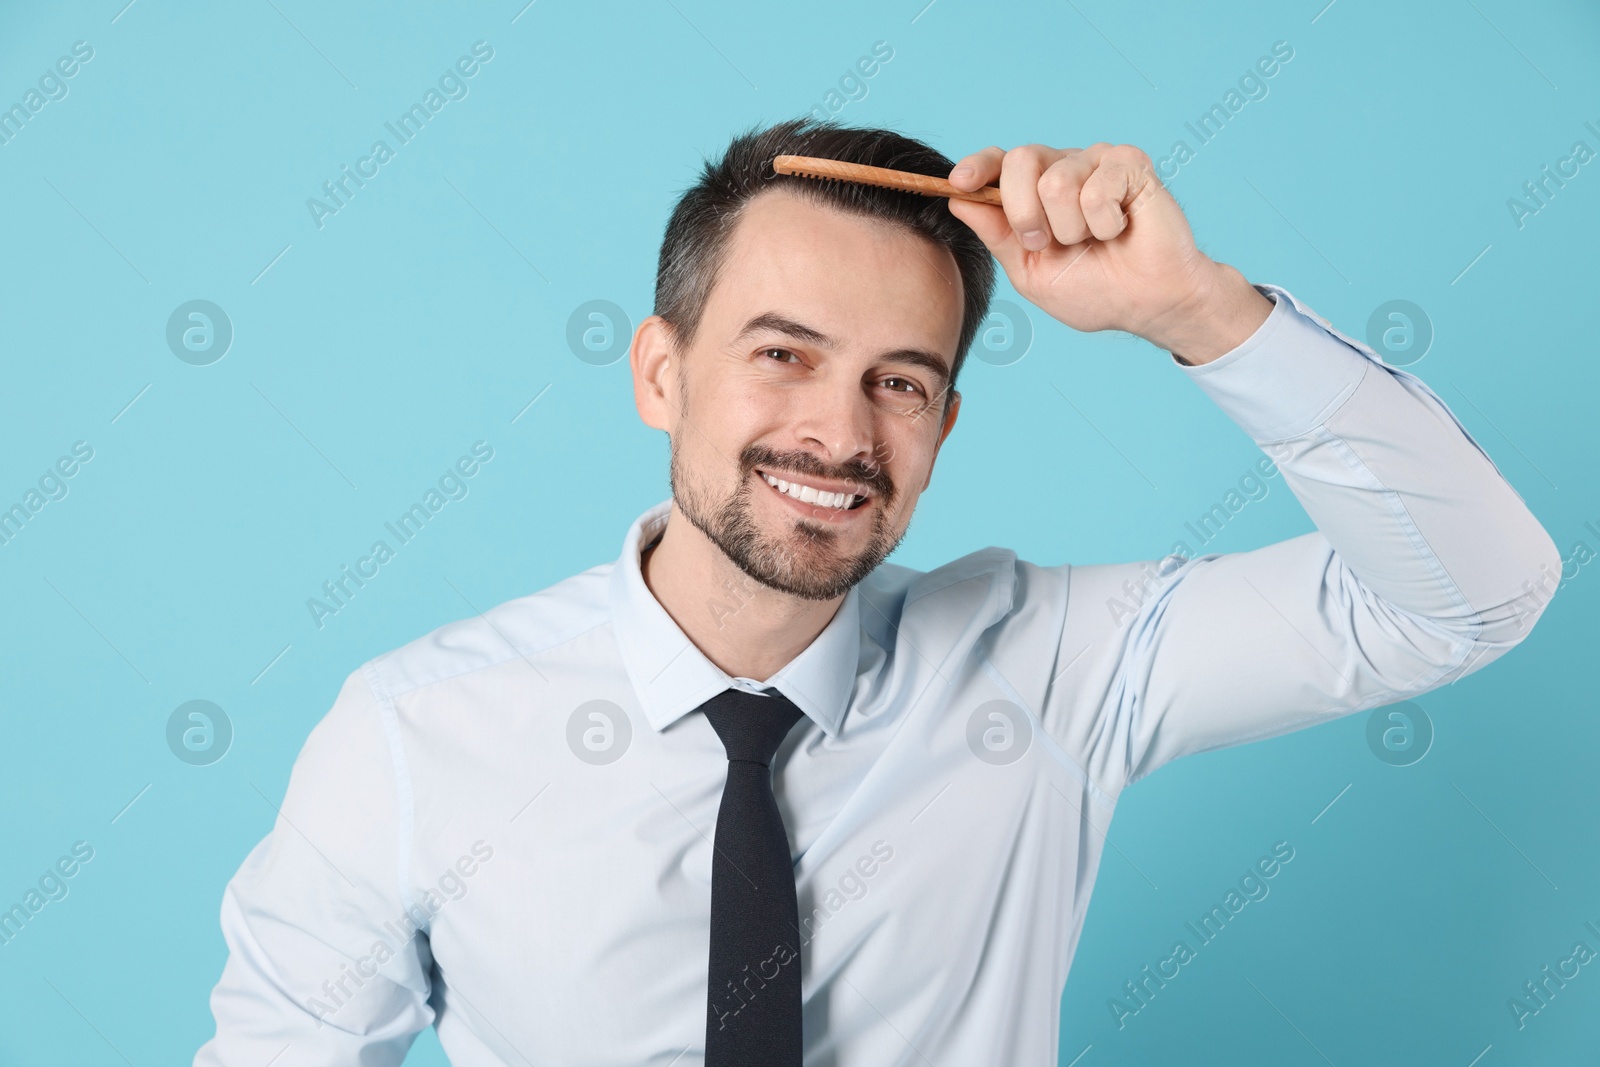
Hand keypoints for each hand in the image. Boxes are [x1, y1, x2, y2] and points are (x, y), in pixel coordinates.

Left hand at [946, 143, 1271, 363]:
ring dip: (1072, 229)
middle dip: (1024, 213)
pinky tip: (1119, 229)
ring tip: (1095, 240)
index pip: (999, 163)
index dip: (977, 167)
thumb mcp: (1031, 271)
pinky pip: (1097, 188)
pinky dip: (1104, 223)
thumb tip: (957, 199)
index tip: (958, 182)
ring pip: (1056, 180)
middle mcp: (1063, 168)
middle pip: (1020, 160)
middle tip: (1047, 243)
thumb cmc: (1094, 289)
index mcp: (1035, 191)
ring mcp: (1096, 162)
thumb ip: (996, 235)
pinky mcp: (1129, 164)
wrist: (1147, 305)